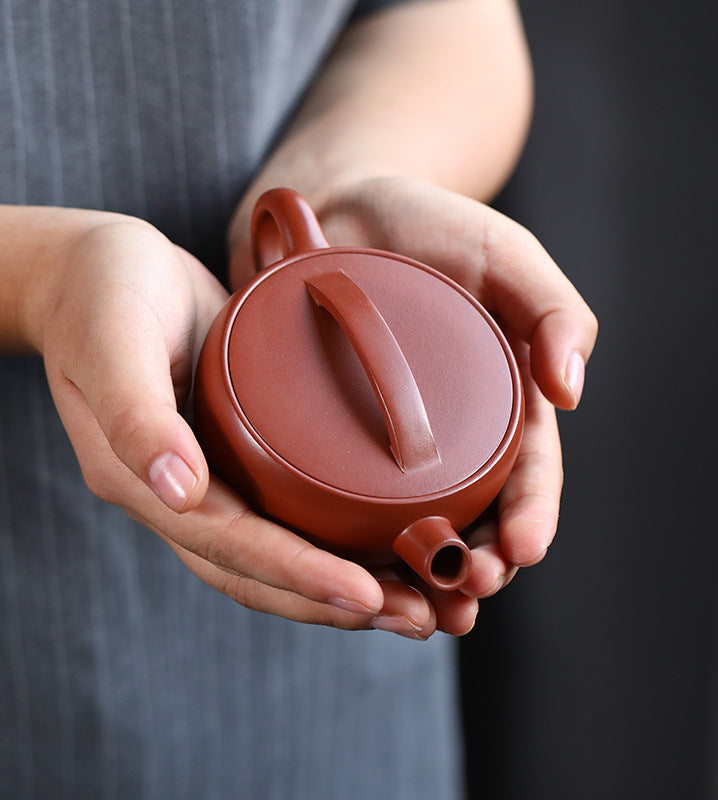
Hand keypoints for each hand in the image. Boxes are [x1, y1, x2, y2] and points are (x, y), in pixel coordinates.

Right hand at [29, 213, 438, 638]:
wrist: (96, 270)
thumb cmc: (101, 292)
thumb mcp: (112, 339)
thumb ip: (136, 415)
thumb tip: (179, 491)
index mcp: (141, 480)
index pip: (228, 547)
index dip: (298, 576)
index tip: (367, 596)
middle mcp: (180, 495)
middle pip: (262, 573)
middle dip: (338, 602)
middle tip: (420, 616)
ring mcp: (210, 480)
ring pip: (279, 554)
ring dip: (345, 585)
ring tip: (417, 601)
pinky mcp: (237, 456)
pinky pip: (286, 514)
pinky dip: (334, 540)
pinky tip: (380, 544)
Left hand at [229, 176, 597, 632]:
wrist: (335, 206)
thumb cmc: (428, 224)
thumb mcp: (502, 254)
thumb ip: (551, 308)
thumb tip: (574, 387)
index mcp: (502, 397)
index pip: (529, 468)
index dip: (532, 512)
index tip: (523, 548)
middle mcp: (451, 430)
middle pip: (475, 513)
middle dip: (479, 561)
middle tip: (467, 591)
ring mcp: (391, 438)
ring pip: (415, 523)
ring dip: (423, 573)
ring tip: (423, 611)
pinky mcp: (330, 437)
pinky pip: (347, 500)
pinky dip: (359, 545)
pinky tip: (354, 577)